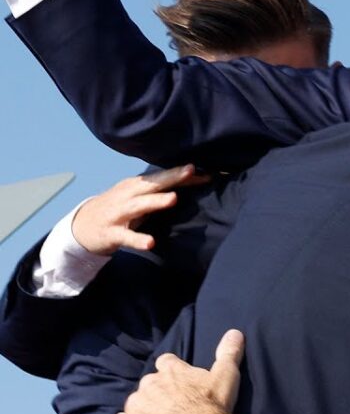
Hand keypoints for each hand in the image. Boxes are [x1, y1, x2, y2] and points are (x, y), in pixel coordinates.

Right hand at [71, 165, 209, 255]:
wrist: (81, 226)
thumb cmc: (119, 208)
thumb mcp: (138, 197)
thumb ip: (162, 191)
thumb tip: (195, 181)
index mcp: (136, 185)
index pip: (162, 177)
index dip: (182, 174)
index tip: (205, 172)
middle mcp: (128, 195)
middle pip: (152, 184)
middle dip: (171, 177)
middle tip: (190, 170)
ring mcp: (118, 213)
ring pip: (139, 205)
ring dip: (156, 201)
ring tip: (174, 199)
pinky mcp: (111, 233)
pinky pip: (126, 237)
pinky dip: (138, 239)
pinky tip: (151, 243)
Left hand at [114, 329, 244, 413]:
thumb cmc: (211, 406)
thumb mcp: (225, 377)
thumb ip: (228, 353)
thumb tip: (235, 332)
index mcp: (171, 370)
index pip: (165, 361)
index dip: (172, 370)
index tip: (180, 380)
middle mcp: (149, 384)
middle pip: (150, 382)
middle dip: (158, 390)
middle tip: (173, 403)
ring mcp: (137, 405)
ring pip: (136, 401)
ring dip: (145, 406)